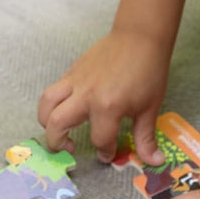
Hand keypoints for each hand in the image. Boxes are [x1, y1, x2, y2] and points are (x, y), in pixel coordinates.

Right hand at [37, 29, 170, 163]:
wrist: (139, 37)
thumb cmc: (149, 72)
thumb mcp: (150, 107)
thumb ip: (145, 137)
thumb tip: (154, 161)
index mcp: (108, 106)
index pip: (99, 139)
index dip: (105, 151)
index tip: (109, 154)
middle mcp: (86, 95)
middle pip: (56, 123)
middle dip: (57, 143)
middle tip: (68, 148)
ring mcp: (76, 81)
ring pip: (46, 103)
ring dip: (46, 121)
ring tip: (58, 130)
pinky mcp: (72, 71)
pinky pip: (54, 90)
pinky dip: (54, 104)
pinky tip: (69, 109)